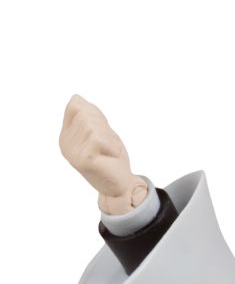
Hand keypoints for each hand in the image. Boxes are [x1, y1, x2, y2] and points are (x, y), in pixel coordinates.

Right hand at [59, 95, 147, 214]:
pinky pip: (98, 138)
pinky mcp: (83, 159)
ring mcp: (72, 151)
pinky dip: (111, 145)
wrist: (121, 185)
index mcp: (67, 134)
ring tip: (110, 151)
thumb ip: (89, 116)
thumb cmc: (112, 157)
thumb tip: (76, 98)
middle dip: (104, 127)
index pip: (76, 106)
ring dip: (109, 137)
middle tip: (109, 145)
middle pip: (85, 114)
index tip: (104, 132)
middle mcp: (65, 142)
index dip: (96, 114)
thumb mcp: (101, 132)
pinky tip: (111, 156)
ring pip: (92, 126)